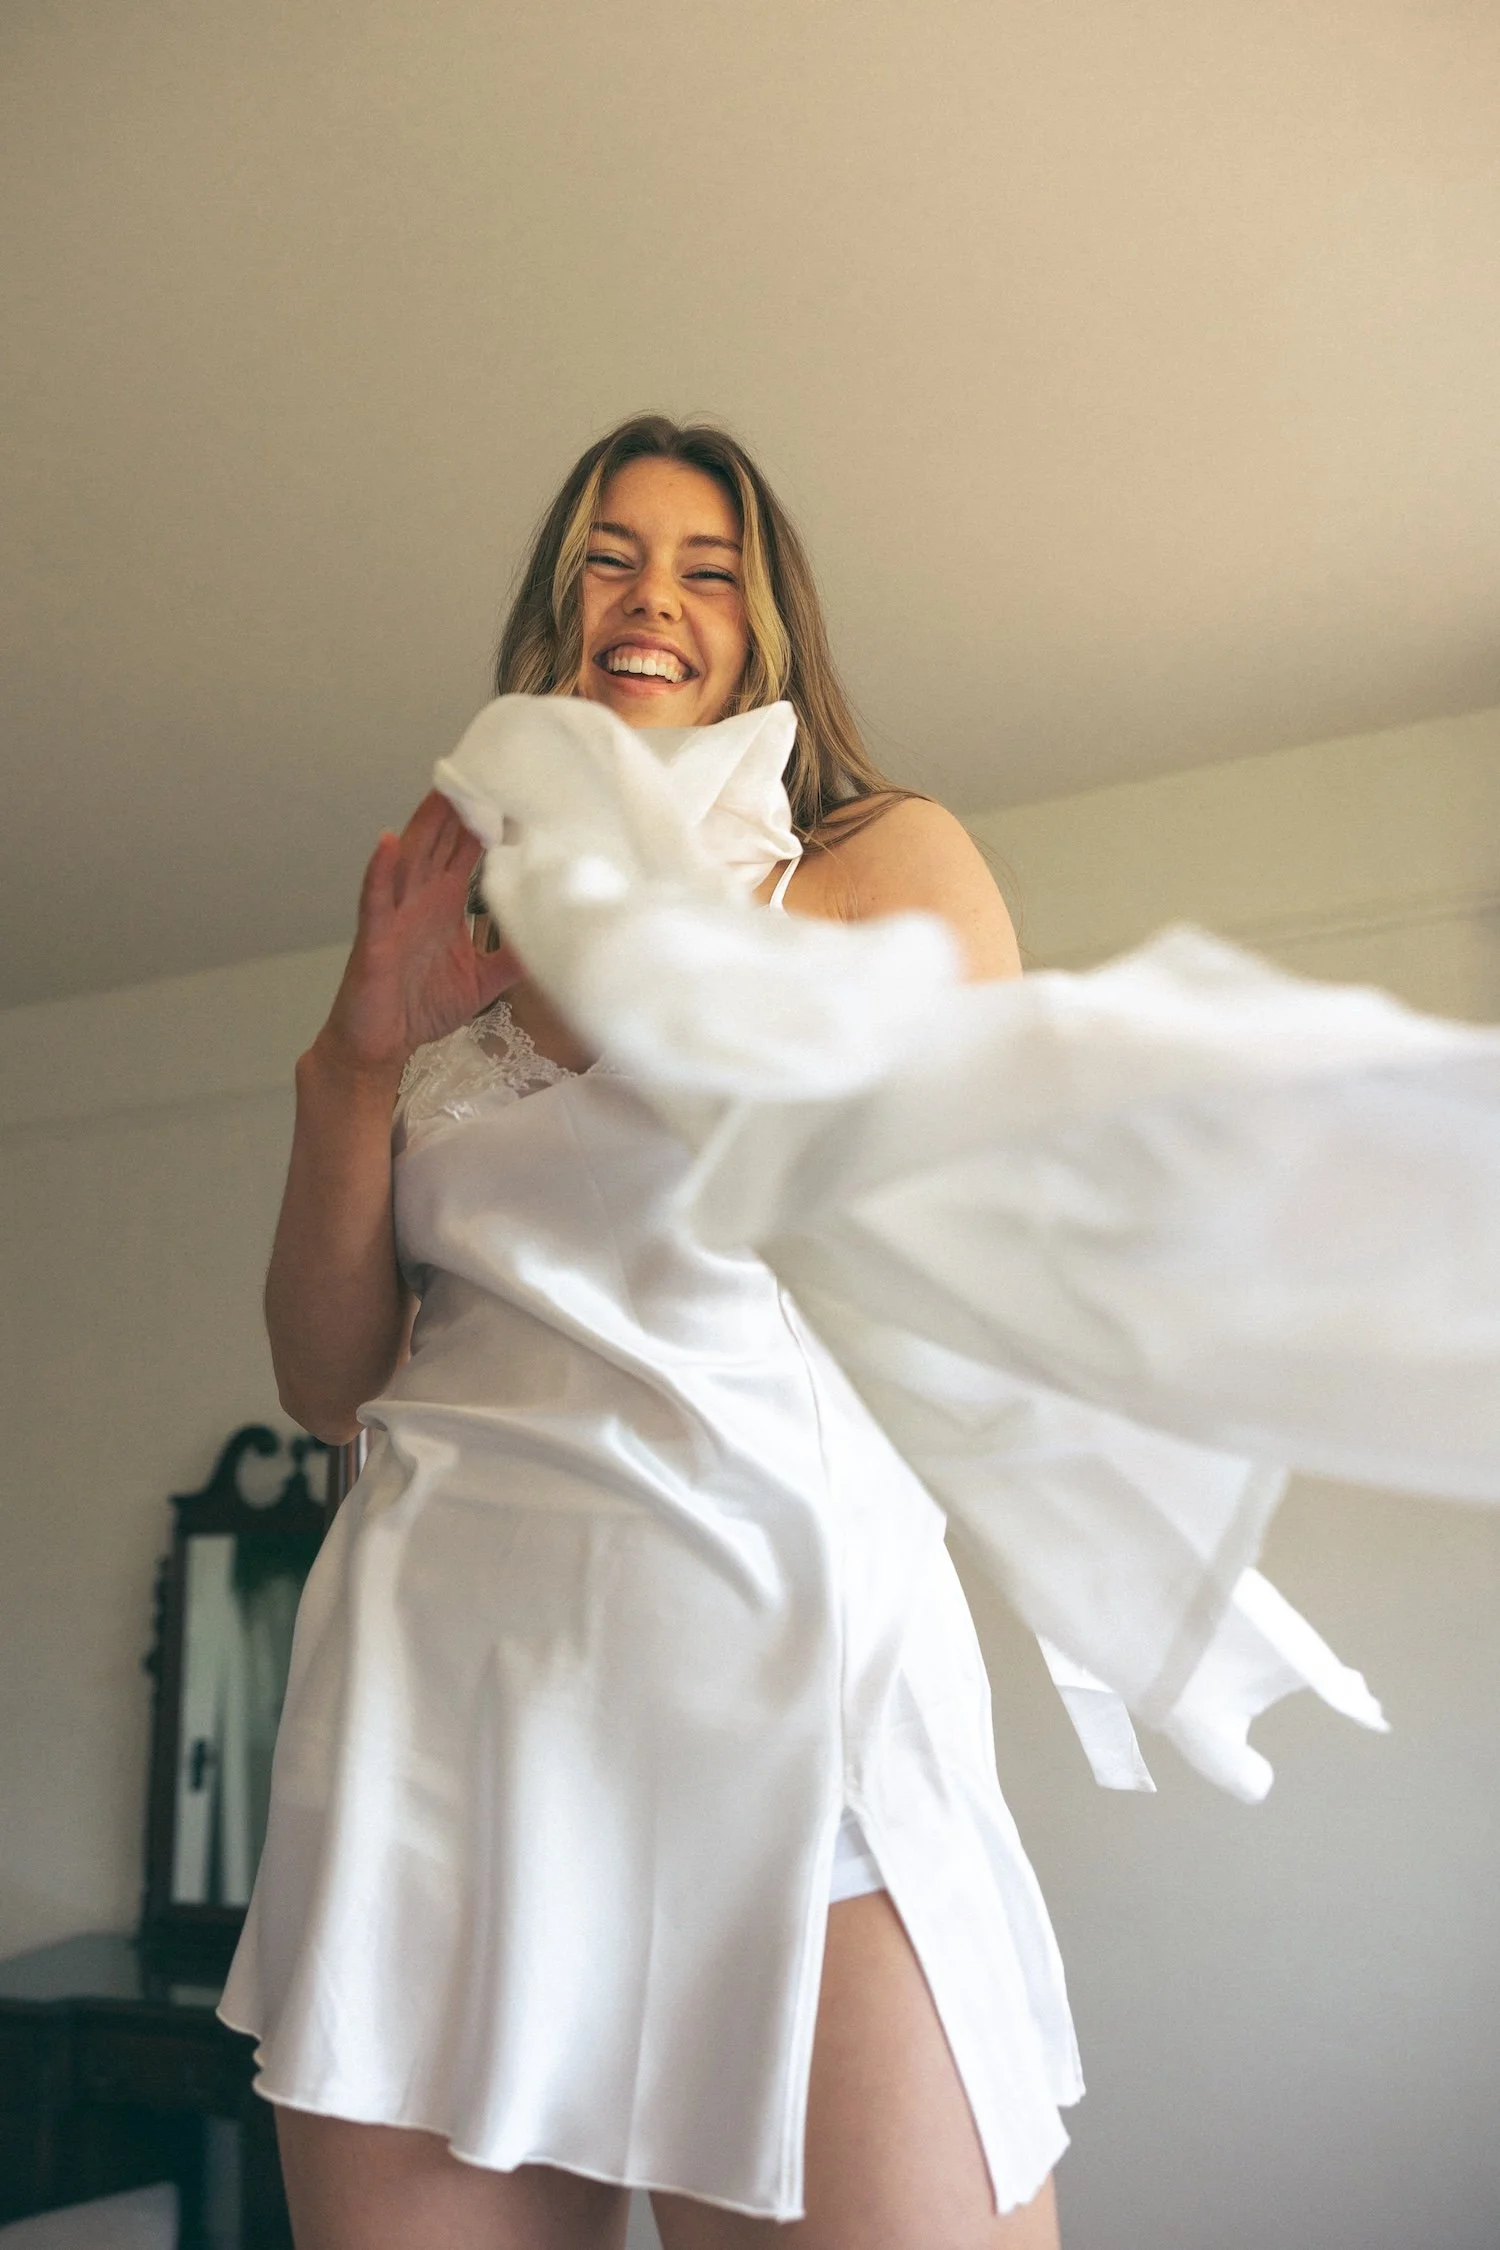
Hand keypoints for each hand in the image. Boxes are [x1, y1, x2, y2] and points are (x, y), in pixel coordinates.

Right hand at [316, 792, 523, 1078]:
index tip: (509, 789)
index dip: (485, 822)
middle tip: (480, 765)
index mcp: (443, 906)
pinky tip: (388, 843)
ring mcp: (394, 916)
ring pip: (409, 860)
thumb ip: (511, 958)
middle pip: (439, 843)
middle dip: (457, 808)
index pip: (466, 853)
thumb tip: (551, 938)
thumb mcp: (482, 982)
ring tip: (439, 790)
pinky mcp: (374, 938)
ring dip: (423, 825)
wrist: (381, 1046)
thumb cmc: (420, 1007)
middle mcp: (419, 901)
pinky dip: (380, 870)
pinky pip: (375, 899)